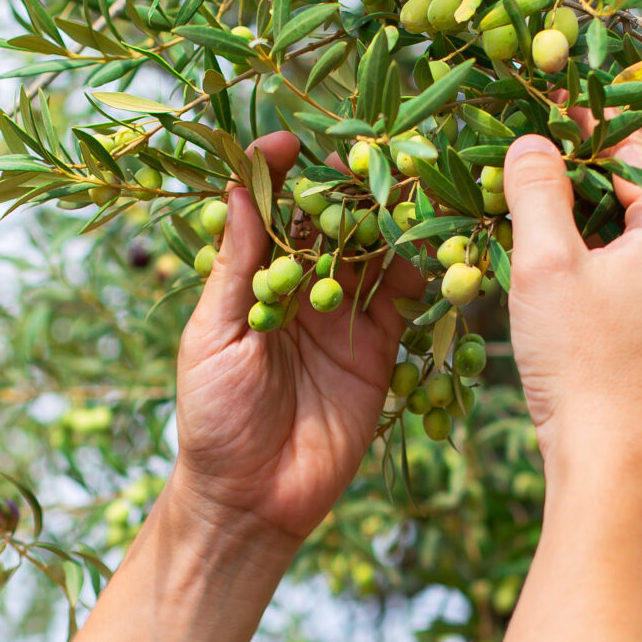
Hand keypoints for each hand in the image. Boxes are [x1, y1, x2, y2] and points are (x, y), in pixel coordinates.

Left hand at [171, 131, 419, 545]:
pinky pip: (405, 301)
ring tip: (409, 198)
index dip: (282, 174)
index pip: (272, 212)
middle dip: (350, 189)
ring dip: (391, 225)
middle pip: (332, 223)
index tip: (293, 141)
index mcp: (253, 280)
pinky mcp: (379, 350)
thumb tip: (237, 186)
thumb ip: (236, 264)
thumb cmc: (213, 419)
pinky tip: (428, 253)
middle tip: (373, 158)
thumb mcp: (214, 335)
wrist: (252, 500)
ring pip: (374, 254)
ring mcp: (343, 318)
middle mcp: (301, 290)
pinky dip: (419, 273)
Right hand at [500, 121, 641, 487]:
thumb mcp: (545, 267)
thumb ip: (537, 191)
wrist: (615, 464)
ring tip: (573, 198)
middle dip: (622, 156)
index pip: (637, 144)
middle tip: (571, 143)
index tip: (546, 106)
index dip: (588, 119)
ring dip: (626, 205)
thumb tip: (533, 141)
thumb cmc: (580, 363)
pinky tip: (592, 265)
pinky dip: (630, 249)